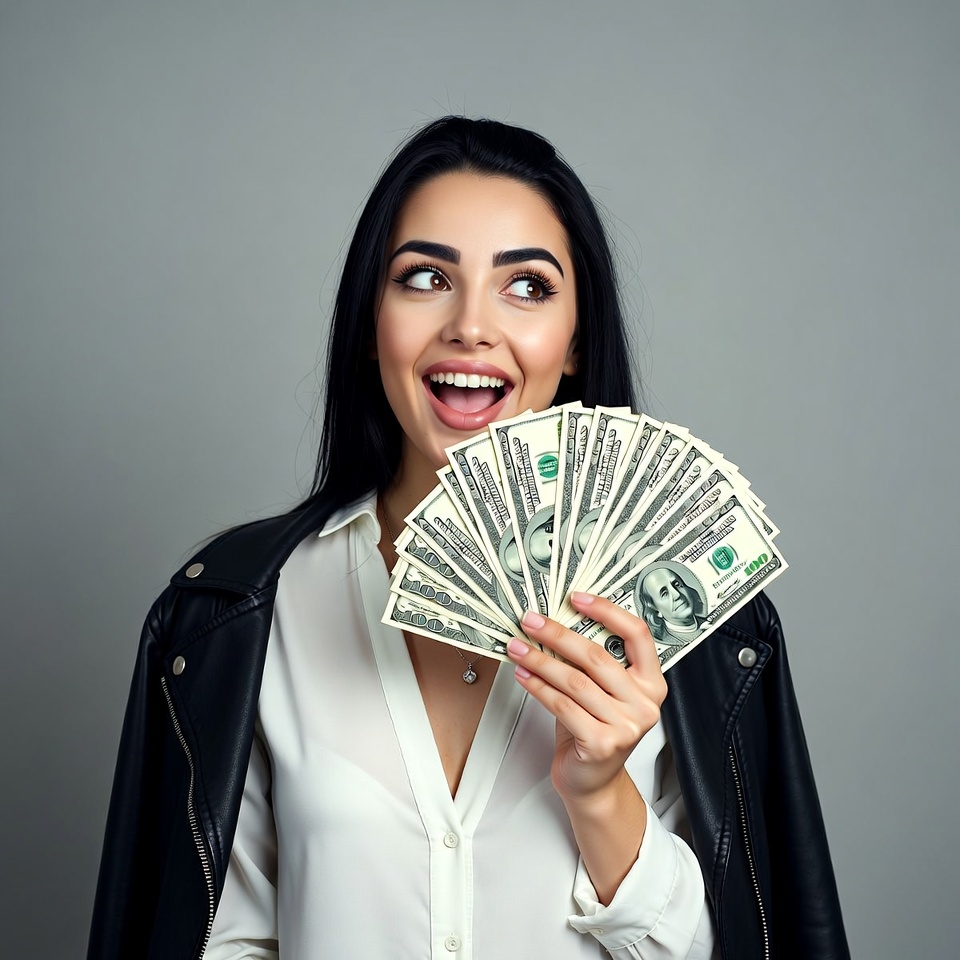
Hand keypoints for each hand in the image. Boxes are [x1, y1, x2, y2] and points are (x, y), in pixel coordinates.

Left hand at [506, 592, 666, 804]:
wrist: (593, 782)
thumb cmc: (594, 728)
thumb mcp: (602, 691)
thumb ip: (592, 662)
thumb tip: (555, 622)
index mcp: (651, 682)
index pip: (637, 634)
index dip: (607, 611)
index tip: (576, 597)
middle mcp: (644, 703)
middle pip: (597, 656)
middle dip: (558, 634)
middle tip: (531, 621)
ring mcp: (627, 726)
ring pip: (575, 681)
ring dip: (540, 660)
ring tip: (517, 647)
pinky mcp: (602, 744)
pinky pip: (563, 706)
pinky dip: (538, 688)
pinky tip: (524, 676)